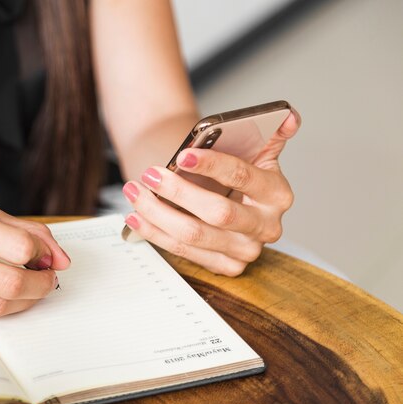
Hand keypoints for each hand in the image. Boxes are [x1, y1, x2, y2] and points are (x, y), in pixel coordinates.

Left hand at [122, 109, 300, 275]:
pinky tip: (136, 217)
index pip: (242, 177)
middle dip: (179, 192)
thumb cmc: (233, 171)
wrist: (224, 198)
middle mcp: (266, 226)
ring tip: (134, 192)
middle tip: (150, 174)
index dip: (212, 165)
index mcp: (277, 194)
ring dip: (158, 213)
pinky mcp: (226, 266)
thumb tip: (289, 117)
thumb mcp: (254, 150)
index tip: (182, 154)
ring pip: (194, 235)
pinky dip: (155, 233)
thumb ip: (269, 131)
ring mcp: (246, 250)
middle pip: (218, 212)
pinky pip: (184, 252)